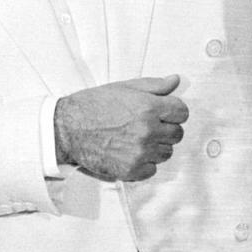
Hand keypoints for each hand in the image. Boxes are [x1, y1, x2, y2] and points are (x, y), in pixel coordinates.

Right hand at [53, 75, 188, 181]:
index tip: (163, 112)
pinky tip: (129, 152)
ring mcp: (141, 152)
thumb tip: (175, 81)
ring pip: (166, 152)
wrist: (68, 127)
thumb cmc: (93, 105)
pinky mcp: (132, 170)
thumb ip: (154, 85)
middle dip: (165, 128)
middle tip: (145, 125)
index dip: (173, 111)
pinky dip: (143, 163)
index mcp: (148, 107)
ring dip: (155, 146)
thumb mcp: (124, 87)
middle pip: (177, 134)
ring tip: (135, 138)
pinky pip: (152, 169)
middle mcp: (148, 130)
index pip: (182, 112)